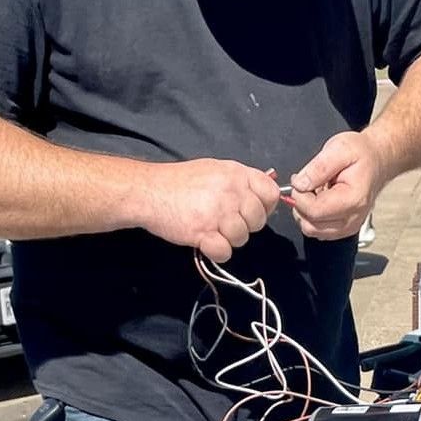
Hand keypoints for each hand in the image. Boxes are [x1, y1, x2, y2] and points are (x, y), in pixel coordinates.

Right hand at [141, 159, 279, 262]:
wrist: (149, 191)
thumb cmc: (180, 181)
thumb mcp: (215, 169)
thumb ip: (239, 181)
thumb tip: (261, 196)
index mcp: (237, 174)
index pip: (271, 193)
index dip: (265, 207)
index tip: (251, 211)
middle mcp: (231, 191)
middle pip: (258, 220)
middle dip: (245, 226)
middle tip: (225, 222)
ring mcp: (218, 212)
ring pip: (242, 238)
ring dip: (228, 239)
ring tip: (211, 229)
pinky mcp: (203, 232)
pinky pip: (224, 252)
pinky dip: (216, 252)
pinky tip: (205, 242)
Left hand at [288, 131, 384, 241]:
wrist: (377, 159)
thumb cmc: (361, 153)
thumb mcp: (339, 148)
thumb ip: (318, 168)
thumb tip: (299, 184)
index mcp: (353, 199)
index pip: (313, 211)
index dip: (299, 196)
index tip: (301, 179)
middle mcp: (352, 218)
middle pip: (310, 225)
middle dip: (302, 204)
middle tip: (310, 184)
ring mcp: (348, 226)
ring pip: (312, 230)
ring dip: (307, 211)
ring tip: (317, 191)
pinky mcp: (343, 229)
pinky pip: (317, 230)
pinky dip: (313, 216)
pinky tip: (321, 199)